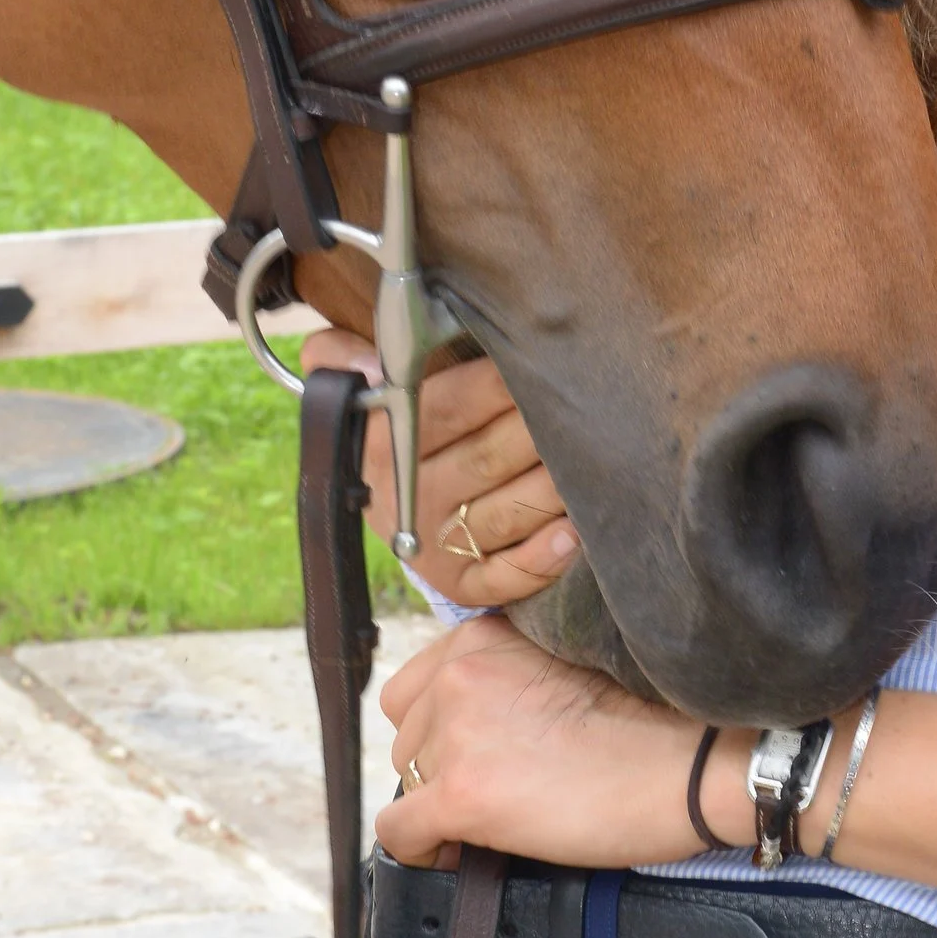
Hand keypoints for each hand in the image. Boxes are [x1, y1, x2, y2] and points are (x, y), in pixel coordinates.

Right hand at [300, 332, 577, 605]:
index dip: (497, 383)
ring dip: (556, 486)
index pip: (446, 406)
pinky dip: (542, 558)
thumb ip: (338, 354)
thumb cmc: (383, 418)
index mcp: (380, 444)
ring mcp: (433, 546)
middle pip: (489, 457)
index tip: (540, 358)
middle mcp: (405, 499)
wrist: (370, 496)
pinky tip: (575, 532)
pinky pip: (506, 576)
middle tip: (587, 401)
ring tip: (598, 455)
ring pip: (508, 512)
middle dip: (542, 427)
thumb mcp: (349, 382)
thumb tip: (366, 361)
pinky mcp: (458, 583)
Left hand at [380, 616, 737, 869]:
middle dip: (440, 767)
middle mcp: (459, 673)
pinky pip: (400, 833)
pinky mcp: (461, 793)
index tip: (472, 757)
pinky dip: (421, 850)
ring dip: (439, 804)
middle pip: (408, 736)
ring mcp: (456, 732)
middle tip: (490, 792)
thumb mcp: (560, 666)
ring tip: (491, 822)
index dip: (441, 731)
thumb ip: (505, 677)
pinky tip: (456, 854)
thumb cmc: (650, 719)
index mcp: (482, 636)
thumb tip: (474, 729)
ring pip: (406, 781)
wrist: (689, 760)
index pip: (418, 688)